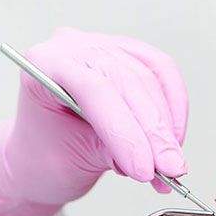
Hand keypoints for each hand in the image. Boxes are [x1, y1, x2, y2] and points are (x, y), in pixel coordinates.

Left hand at [0, 26, 188, 215]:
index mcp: (43, 64)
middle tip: (170, 169)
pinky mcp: (129, 56)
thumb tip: (155, 163)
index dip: (125, 132)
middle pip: (127, 81)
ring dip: (165, 126)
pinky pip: (163, 74)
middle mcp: (73, 47)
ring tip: (169, 164)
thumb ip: (113, 154)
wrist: (41, 155)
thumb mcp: (72, 160)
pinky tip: (174, 138)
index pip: (94, 90)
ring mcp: (103, 47)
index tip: (145, 168)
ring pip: (150, 78)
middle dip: (153, 132)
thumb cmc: (43, 155)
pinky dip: (173, 108)